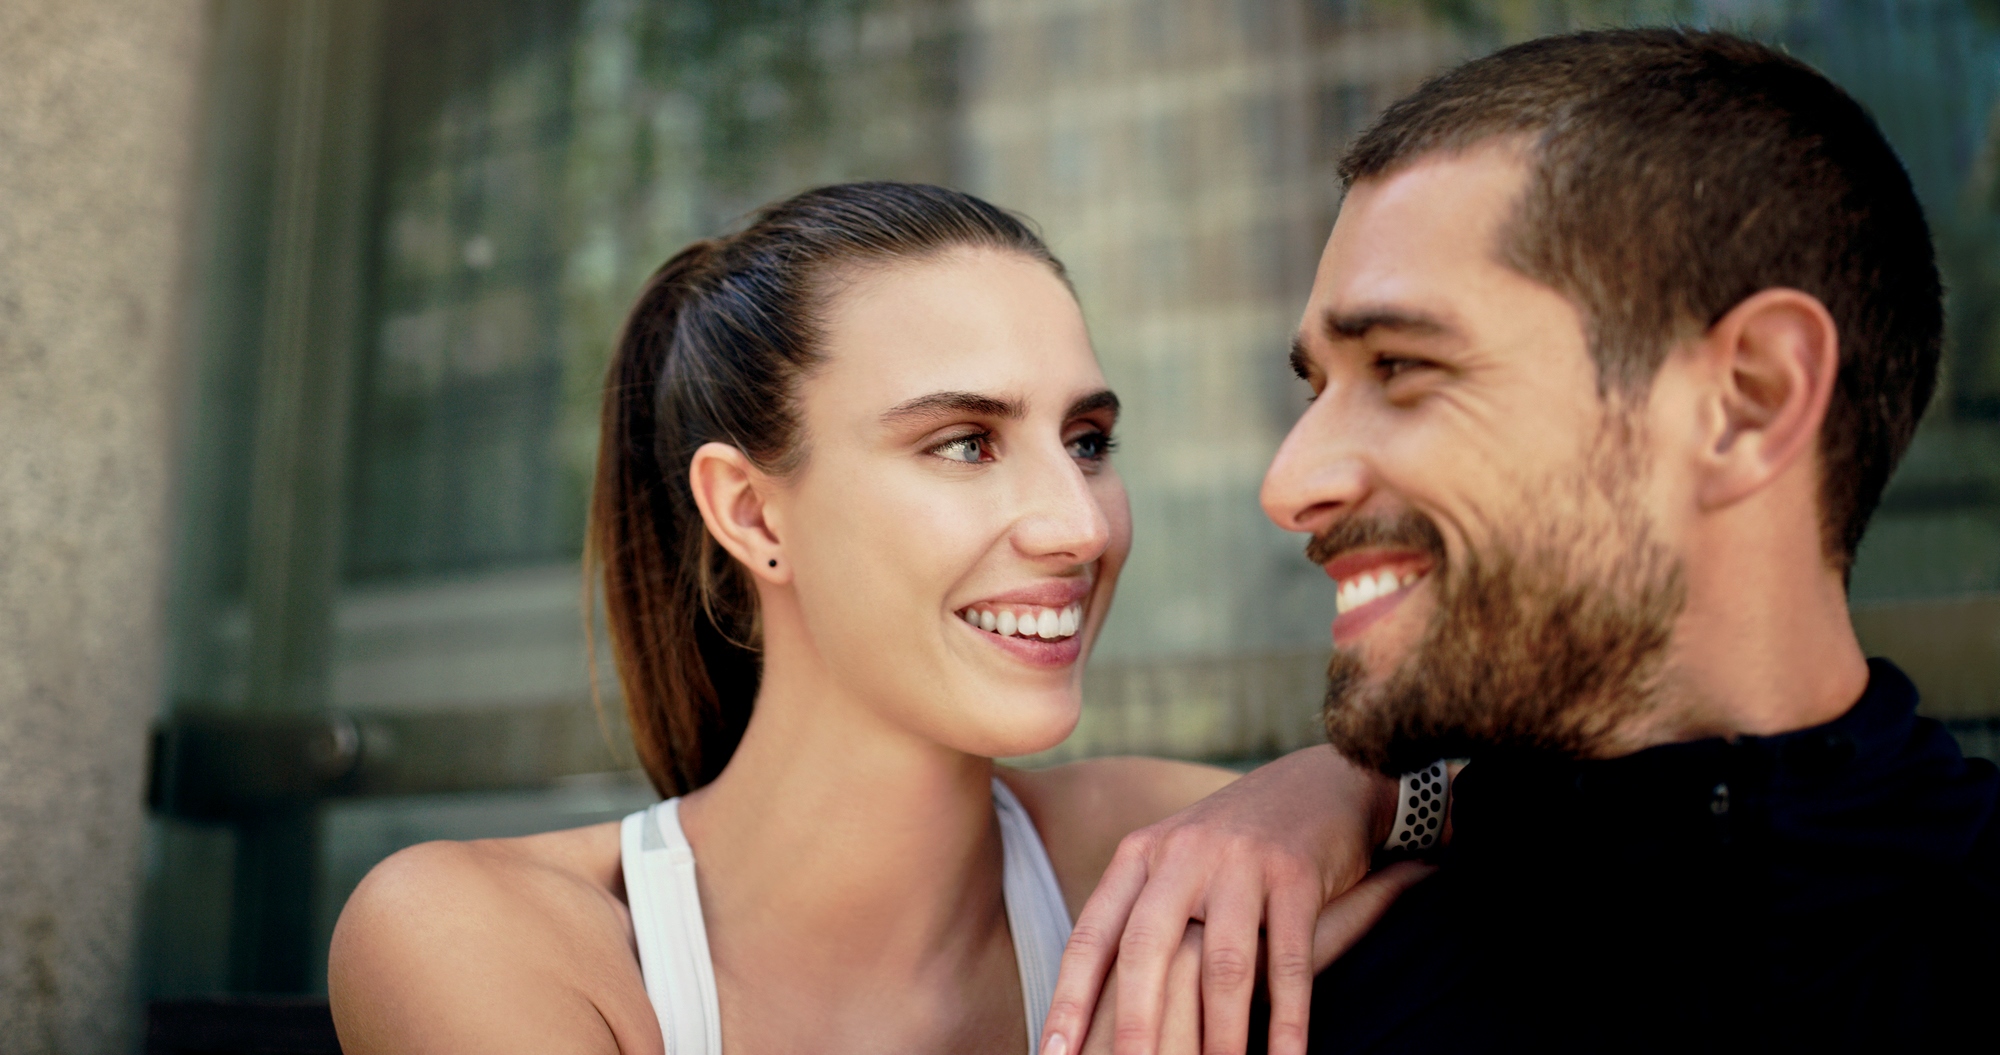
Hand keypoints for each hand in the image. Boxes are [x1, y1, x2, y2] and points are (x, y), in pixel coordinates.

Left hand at [1039, 746, 1402, 1054]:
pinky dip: (1288, 1020)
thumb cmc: (1237, 845)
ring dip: (1218, 1037)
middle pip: (1147, 949)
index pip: (1093, 936)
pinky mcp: (1297, 875)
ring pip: (1222, 965)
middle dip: (1134, 1023)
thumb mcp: (1175, 862)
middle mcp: (1182, 854)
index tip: (1053, 1054)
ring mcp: (1241, 862)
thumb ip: (1139, 914)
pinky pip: (1289, 961)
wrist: (1321, 783)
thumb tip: (1096, 1000)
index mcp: (1140, 855)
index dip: (1069, 998)